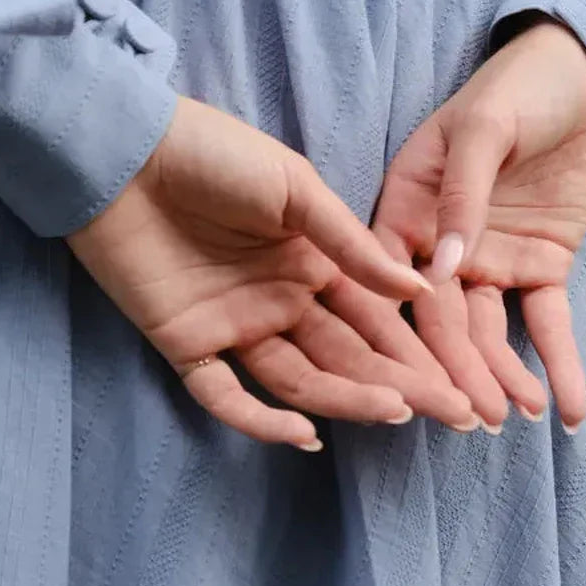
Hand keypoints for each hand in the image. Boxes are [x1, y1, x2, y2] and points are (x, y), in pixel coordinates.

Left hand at [68, 96, 485, 447]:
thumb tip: (418, 287)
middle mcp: (280, 302)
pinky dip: (260, 420)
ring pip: (300, 379)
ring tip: (395, 413)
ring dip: (348, 398)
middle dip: (402, 385)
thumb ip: (350, 244)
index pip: (374, 320)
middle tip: (455, 415)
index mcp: (311, 263)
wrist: (124, 150)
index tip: (462, 383)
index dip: (416, 352)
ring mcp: (234, 326)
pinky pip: (225, 395)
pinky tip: (304, 435)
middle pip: (348, 356)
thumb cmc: (213, 154)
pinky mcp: (185, 344)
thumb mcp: (294, 189)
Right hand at [373, 19, 585, 430]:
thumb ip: (462, 194)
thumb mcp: (484, 128)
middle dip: (458, 370)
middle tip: (476, 417)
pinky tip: (568, 409)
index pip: (392, 281)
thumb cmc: (518, 87)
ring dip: (503, 376)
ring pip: (489, 332)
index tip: (413, 378)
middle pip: (441, 320)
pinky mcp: (538, 269)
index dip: (399, 330)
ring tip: (520, 415)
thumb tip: (443, 271)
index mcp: (405, 209)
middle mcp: (439, 247)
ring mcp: (488, 262)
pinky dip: (558, 365)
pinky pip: (546, 323)